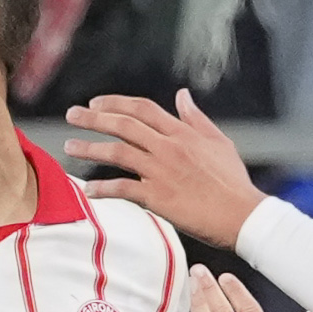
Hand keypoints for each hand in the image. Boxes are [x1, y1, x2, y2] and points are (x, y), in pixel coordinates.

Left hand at [65, 91, 267, 247]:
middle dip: (94, 118)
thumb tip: (182, 95)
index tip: (96, 103)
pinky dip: (103, 188)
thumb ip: (196, 118)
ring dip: (90, 148)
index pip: (143, 109)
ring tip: (70, 146)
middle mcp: (168, 148)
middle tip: (73, 115)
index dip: (116, 103)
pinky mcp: (158, 198)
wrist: (242, 215)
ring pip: (118, 152)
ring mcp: (161, 172)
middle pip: (124, 125)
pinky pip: (123, 189)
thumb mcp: (219, 142)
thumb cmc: (233, 182)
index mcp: (182, 133)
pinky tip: (88, 189)